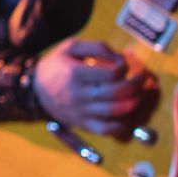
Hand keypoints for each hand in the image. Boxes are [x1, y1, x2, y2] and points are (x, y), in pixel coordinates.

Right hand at [33, 39, 153, 137]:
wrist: (35, 89)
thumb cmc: (57, 65)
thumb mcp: (71, 47)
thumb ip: (97, 47)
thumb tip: (120, 57)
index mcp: (75, 73)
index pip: (111, 73)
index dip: (124, 67)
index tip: (123, 64)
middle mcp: (78, 94)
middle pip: (116, 92)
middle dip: (136, 84)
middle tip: (141, 78)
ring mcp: (80, 111)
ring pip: (114, 111)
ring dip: (133, 102)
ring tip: (138, 94)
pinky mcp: (82, 124)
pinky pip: (106, 129)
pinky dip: (122, 124)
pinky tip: (127, 114)